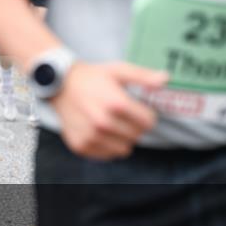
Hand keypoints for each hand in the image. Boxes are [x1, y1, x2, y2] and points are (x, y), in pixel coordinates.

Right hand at [51, 63, 167, 159]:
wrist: (60, 85)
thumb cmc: (93, 77)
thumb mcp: (118, 71)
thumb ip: (143, 76)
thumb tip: (165, 79)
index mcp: (116, 104)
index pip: (148, 123)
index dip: (146, 114)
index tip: (137, 109)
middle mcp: (103, 123)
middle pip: (137, 136)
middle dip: (134, 126)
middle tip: (121, 115)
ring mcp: (91, 136)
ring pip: (124, 149)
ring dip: (122, 138)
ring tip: (111, 123)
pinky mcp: (81, 146)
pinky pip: (107, 155)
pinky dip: (107, 146)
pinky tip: (99, 131)